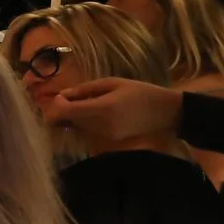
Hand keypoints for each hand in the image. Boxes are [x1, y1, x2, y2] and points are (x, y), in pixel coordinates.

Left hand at [46, 76, 182, 142]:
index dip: (57, 105)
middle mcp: (100, 125)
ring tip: (85, 103)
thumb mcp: (113, 83)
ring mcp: (105, 135)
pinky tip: (95, 113)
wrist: (166, 112)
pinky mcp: (111, 140)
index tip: (62, 95)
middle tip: (69, 99)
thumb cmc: (141, 92)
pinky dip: (85, 122)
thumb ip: (86, 89)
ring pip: (77, 127)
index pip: (65, 112)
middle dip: (62, 111)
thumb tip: (64, 94)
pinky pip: (89, 131)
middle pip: (68, 122)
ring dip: (73, 117)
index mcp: (101, 109)